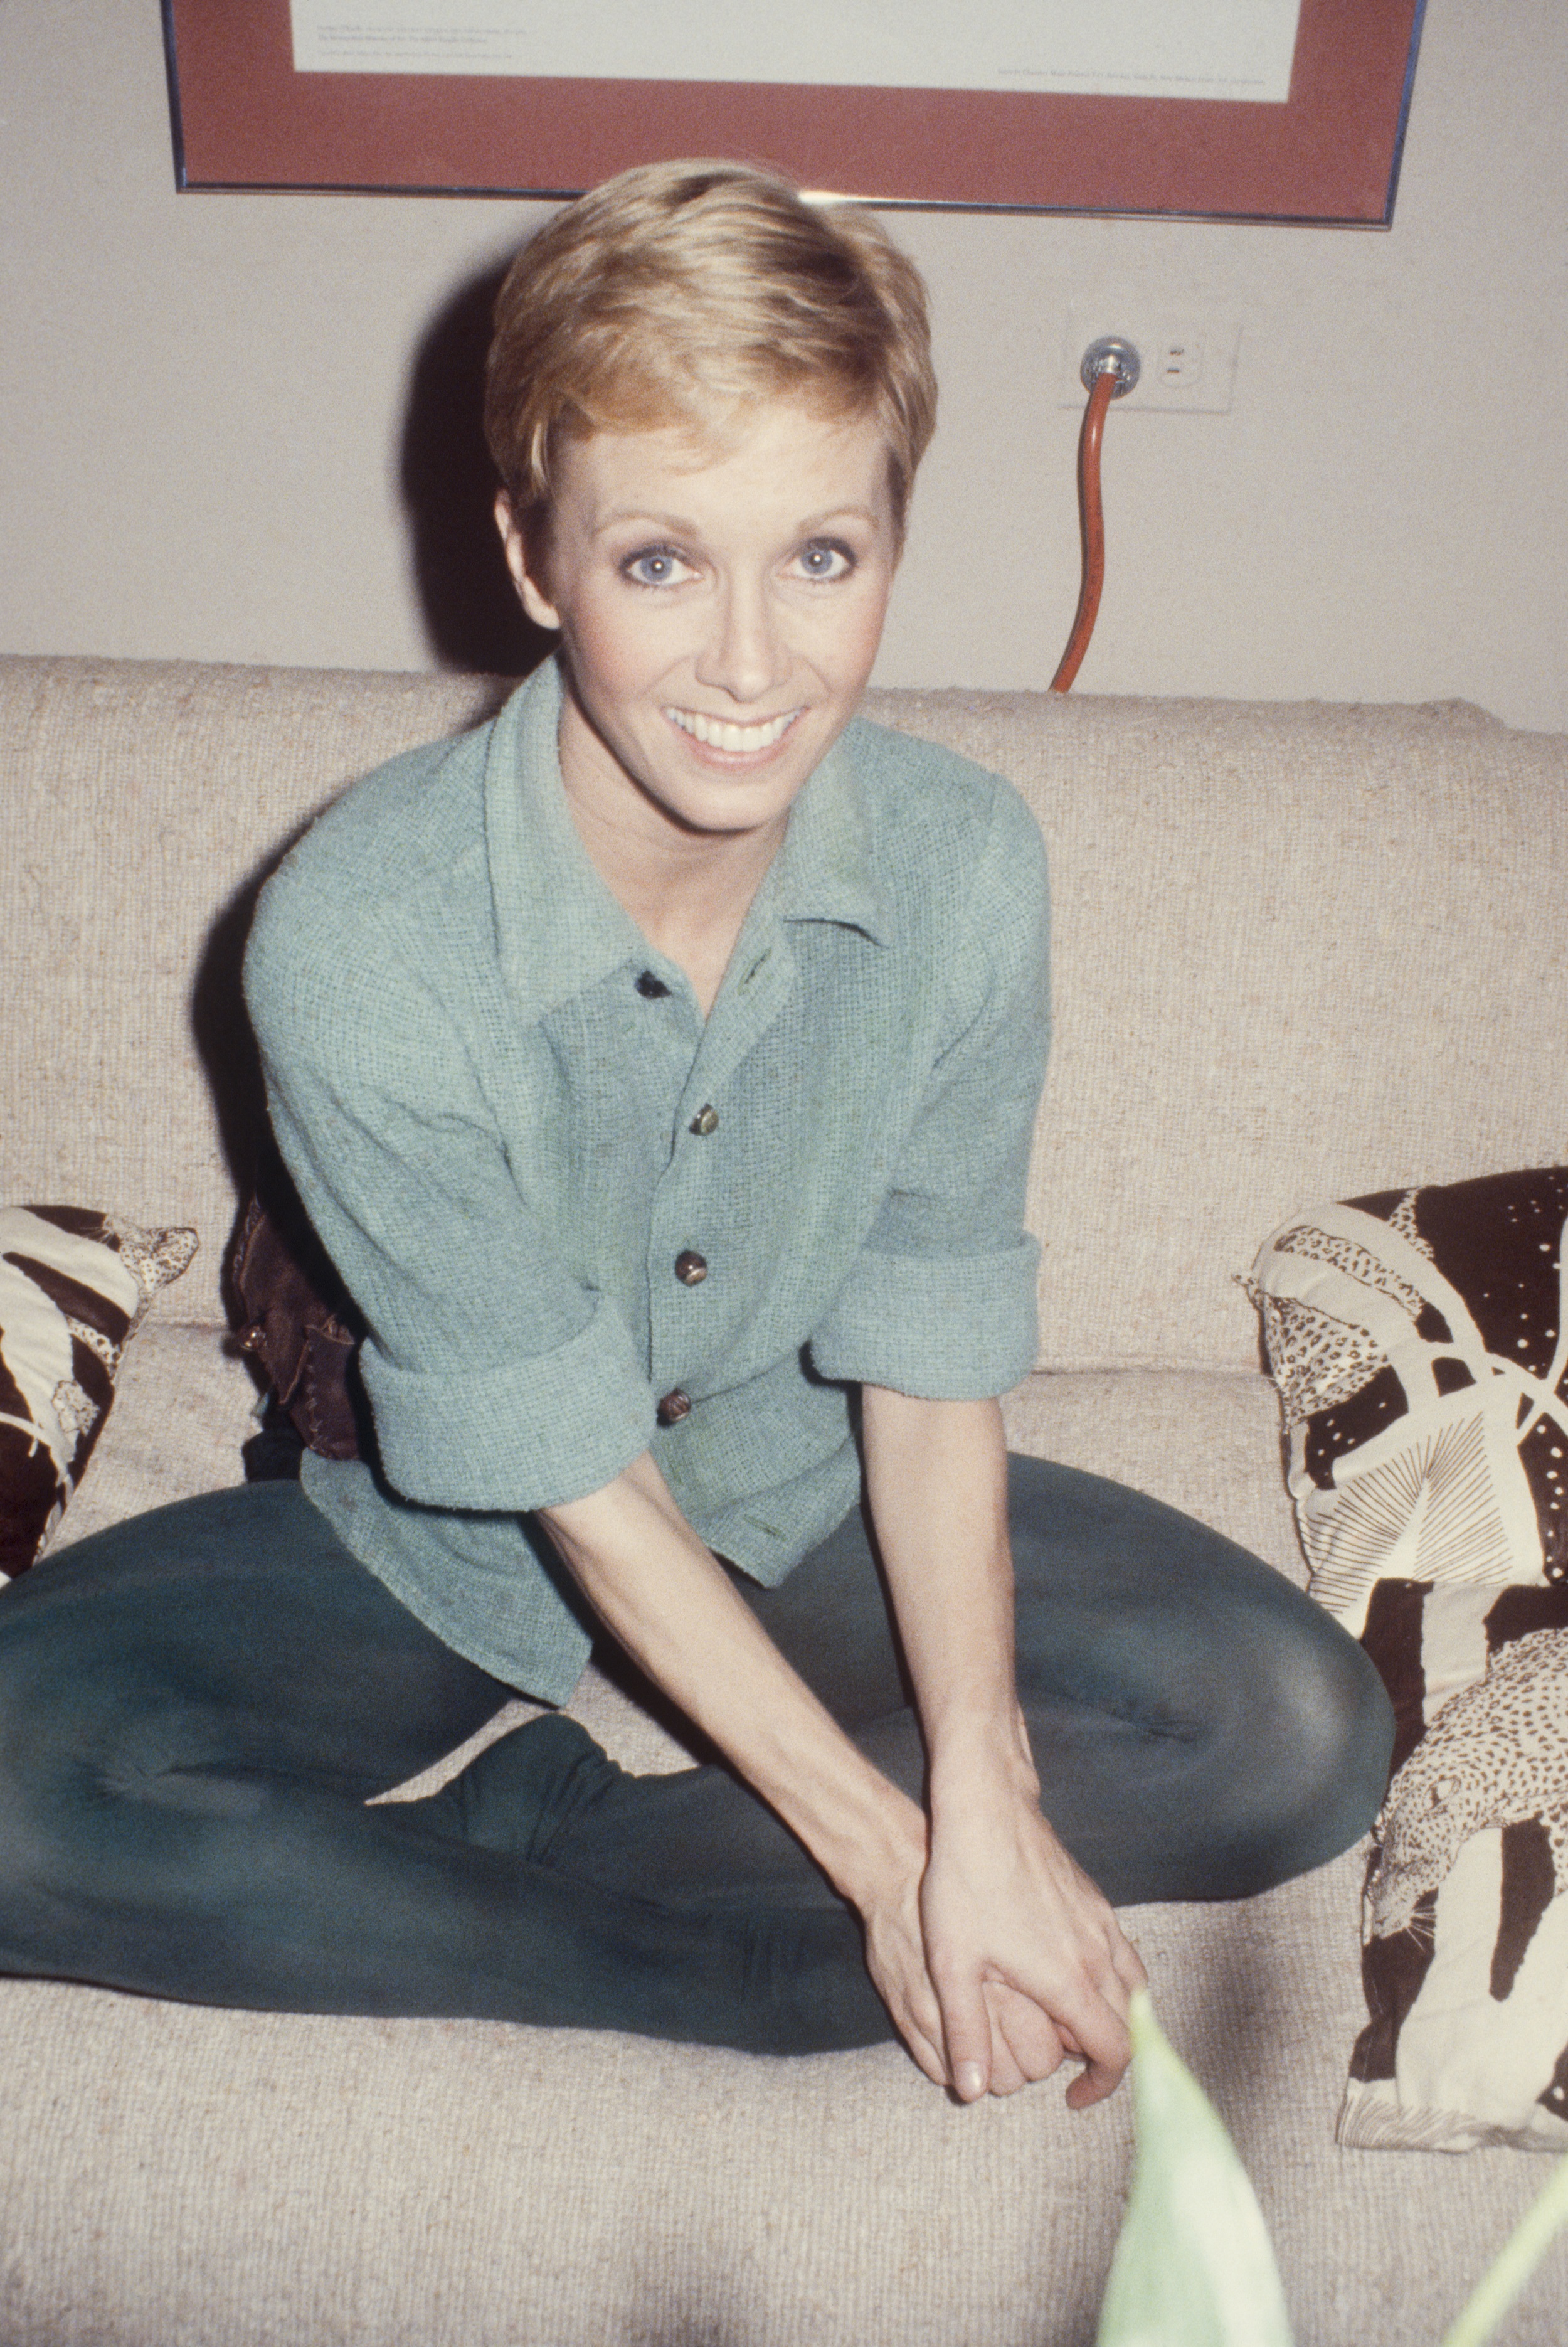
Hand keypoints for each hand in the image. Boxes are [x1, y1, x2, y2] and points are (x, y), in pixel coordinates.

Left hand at [918, 1781, 1146, 2106]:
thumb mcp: (952, 1965)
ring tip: (1078, 2028)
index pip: (1115, 2052)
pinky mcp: (1094, 1897)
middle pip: (1131, 2024)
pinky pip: (1122, 1951)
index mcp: (1069, 1980)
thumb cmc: (964, 1886)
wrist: (986, 1811)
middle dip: (1110, 2056)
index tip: (1074, 2098)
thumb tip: (973, 2093)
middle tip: (1074, 2070)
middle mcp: (1097, 1953)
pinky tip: (1075, 1975)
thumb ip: (966, 2030)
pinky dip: (1113, 1978)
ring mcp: (1101, 1921)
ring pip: (1133, 1986)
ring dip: (1117, 2016)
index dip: (1103, 2086)